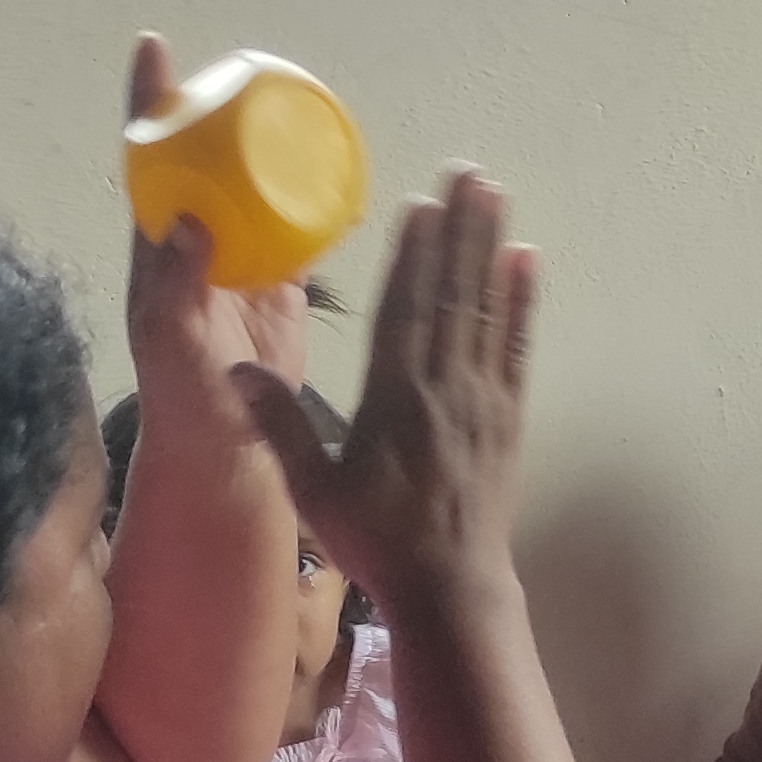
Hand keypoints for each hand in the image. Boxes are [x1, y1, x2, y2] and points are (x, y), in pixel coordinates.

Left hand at [120, 36, 282, 445]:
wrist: (230, 453)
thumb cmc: (187, 406)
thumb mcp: (172, 349)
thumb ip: (173, 292)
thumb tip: (188, 220)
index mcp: (159, 250)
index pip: (147, 158)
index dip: (146, 103)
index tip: (154, 48)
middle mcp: (197, 240)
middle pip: (201, 153)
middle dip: (215, 102)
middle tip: (245, 60)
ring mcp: (240, 256)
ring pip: (250, 181)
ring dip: (269, 141)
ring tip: (297, 96)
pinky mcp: (280, 281)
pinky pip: (295, 222)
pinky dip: (313, 193)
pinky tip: (336, 167)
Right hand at [239, 170, 535, 608]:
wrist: (450, 590)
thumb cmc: (376, 542)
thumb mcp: (314, 489)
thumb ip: (279, 426)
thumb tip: (235, 370)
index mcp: (394, 399)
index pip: (404, 311)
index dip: (413, 254)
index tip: (421, 203)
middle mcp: (443, 388)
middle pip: (451, 294)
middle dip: (459, 229)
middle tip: (468, 170)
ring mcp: (482, 401)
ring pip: (486, 309)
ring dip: (490, 247)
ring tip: (495, 193)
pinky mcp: (508, 419)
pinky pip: (517, 348)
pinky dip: (522, 303)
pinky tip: (526, 261)